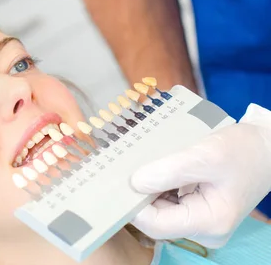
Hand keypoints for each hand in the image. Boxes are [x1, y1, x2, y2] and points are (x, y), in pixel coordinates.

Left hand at [130, 105, 270, 247]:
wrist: (267, 147)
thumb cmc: (243, 150)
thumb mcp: (206, 155)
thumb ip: (170, 170)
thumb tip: (135, 182)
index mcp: (209, 222)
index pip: (157, 224)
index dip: (134, 204)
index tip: (119, 181)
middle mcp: (204, 228)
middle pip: (158, 217)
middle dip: (142, 192)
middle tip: (127, 166)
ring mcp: (202, 218)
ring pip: (163, 206)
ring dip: (152, 186)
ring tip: (145, 161)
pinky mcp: (200, 206)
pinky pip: (172, 198)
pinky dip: (163, 183)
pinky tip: (160, 165)